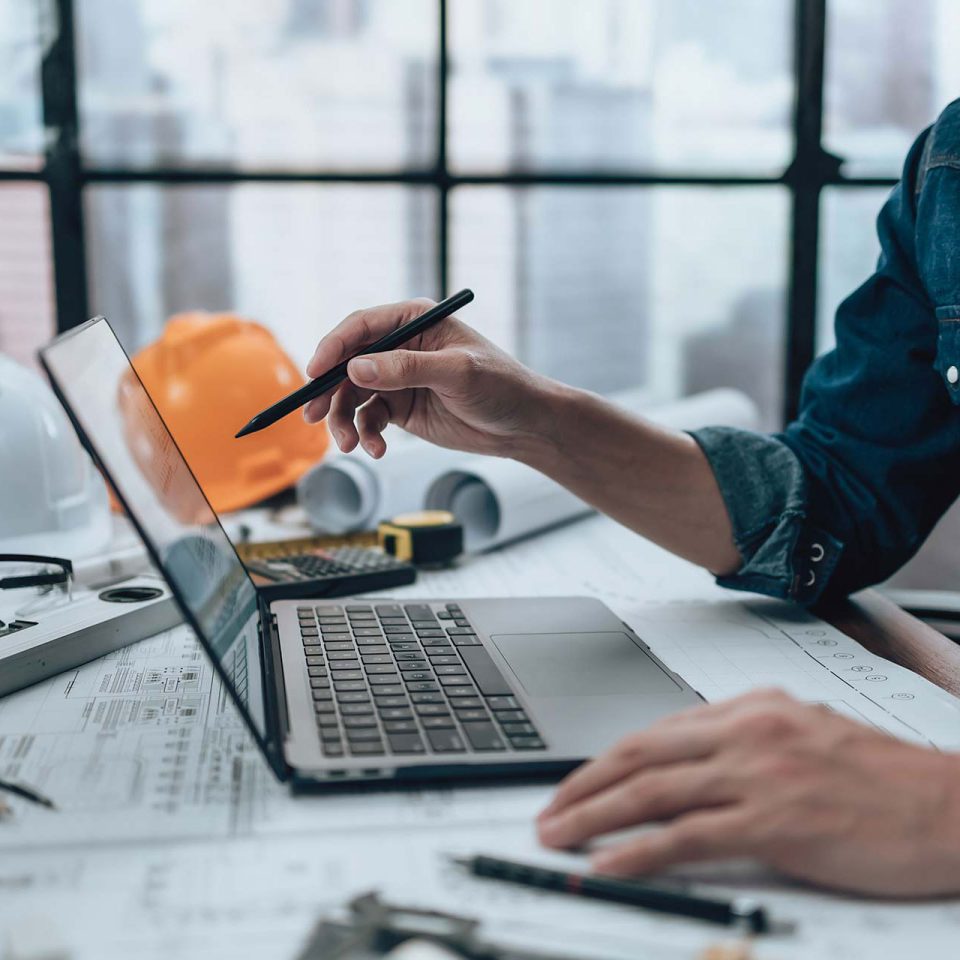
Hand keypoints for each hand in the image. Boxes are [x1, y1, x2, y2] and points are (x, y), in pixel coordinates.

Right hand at [303, 298, 553, 458]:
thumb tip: (356, 369)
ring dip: (345, 420)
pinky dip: (366, 435)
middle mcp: (401, 346)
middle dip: (329, 391)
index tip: (314, 373)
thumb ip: (406, 369)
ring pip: (353, 395)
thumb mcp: (457, 373)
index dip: (333, 348)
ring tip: (351, 444)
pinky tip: (378, 450)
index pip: (361, 326)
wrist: (523, 425)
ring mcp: (399, 378)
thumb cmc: (501, 386)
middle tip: (314, 416)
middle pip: (348, 362)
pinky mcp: (401, 408)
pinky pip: (369, 419)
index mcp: (416, 321)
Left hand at [536, 689, 959, 895]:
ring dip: (593, 815)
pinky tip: (608, 862)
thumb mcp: (806, 733)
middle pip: (639, 754)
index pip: (656, 732)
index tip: (578, 782)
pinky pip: (686, 835)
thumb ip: (746, 740)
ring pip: (651, 791)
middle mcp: (746, 731)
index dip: (607, 760)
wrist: (949, 806)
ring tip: (559, 835)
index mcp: (751, 708)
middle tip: (549, 809)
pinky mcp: (773, 820)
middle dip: (583, 784)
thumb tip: (691, 761)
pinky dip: (637, 851)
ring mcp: (757, 773)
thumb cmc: (883, 777)